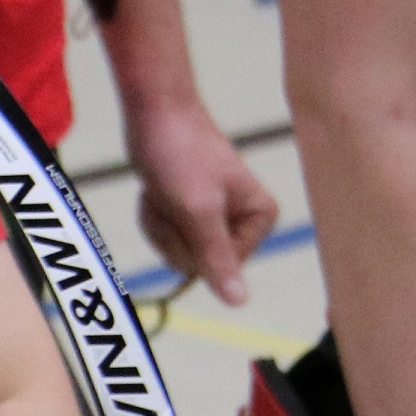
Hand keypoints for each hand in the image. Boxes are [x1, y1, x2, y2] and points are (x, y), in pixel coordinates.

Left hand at [128, 100, 280, 306]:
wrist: (154, 113)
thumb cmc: (180, 154)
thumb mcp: (198, 211)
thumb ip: (217, 257)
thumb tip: (239, 302)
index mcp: (261, 218)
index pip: (223, 267)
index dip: (195, 245)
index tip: (191, 206)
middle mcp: (244, 221)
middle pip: (200, 265)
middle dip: (175, 234)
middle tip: (172, 196)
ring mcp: (216, 219)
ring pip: (178, 255)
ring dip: (160, 226)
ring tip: (164, 191)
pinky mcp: (190, 214)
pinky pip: (167, 240)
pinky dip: (153, 220)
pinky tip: (156, 193)